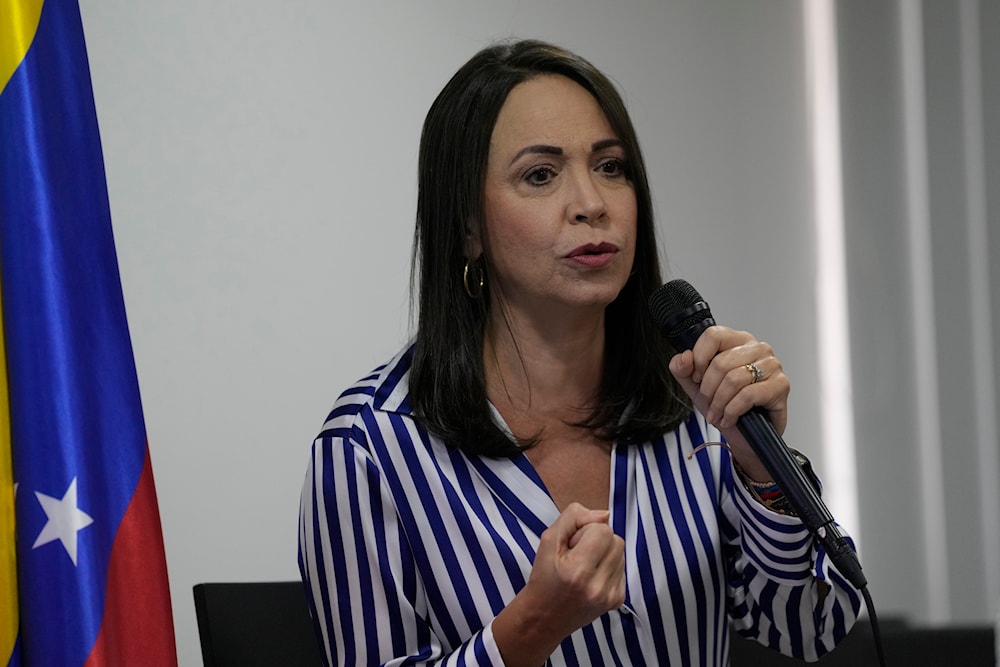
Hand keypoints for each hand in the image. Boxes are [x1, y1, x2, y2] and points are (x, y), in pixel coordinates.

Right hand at [493, 503, 624, 664]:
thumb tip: (604, 515)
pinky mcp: (617, 600)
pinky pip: (622, 568)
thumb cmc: (544, 577)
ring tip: (583, 567)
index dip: (585, 531)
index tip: (571, 546)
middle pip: (615, 539)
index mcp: (578, 570)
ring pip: (620, 552)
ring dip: (604, 553)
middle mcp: (598, 586)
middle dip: (597, 540)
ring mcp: (610, 595)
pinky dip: (608, 567)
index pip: (602, 529)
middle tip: (577, 556)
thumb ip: (573, 518)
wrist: (544, 617)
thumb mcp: (548, 540)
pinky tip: (591, 577)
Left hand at [668, 325, 789, 479]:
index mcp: (737, 341)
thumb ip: (682, 369)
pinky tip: (729, 418)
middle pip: (721, 362)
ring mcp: (772, 365)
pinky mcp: (781, 385)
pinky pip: (748, 395)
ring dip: (719, 403)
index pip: (713, 335)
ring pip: (734, 379)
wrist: (744, 434)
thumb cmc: (725, 405)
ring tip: (717, 414)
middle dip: (708, 389)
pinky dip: (732, 411)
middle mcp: (757, 348)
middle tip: (708, 403)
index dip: (699, 359)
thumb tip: (684, 358)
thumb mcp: (695, 386)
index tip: (697, 378)